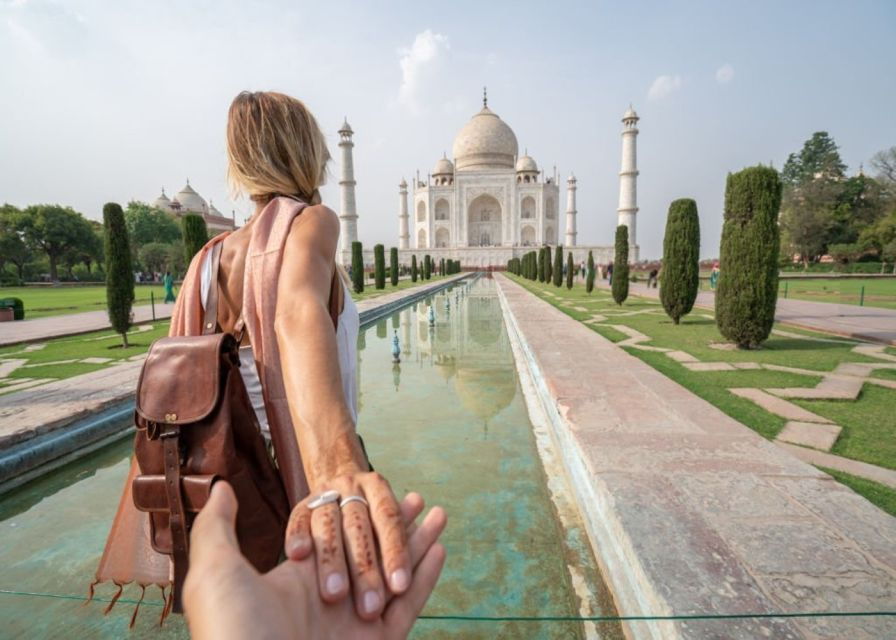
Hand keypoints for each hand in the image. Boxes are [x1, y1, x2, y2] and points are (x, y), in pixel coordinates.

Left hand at [183, 482, 446, 639]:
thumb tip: (222, 487)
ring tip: (440, 512)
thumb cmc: (229, 629)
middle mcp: (332, 600)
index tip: (379, 488)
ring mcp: (356, 623)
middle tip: (418, 498)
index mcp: (299, 581)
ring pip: (398, 574)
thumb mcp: (215, 572)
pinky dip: (426, 577)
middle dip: (397, 525)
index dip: (360, 513)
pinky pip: (408, 605)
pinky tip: (439, 548)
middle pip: (374, 552)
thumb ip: (220, 527)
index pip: (338, 537)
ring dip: (420, 542)